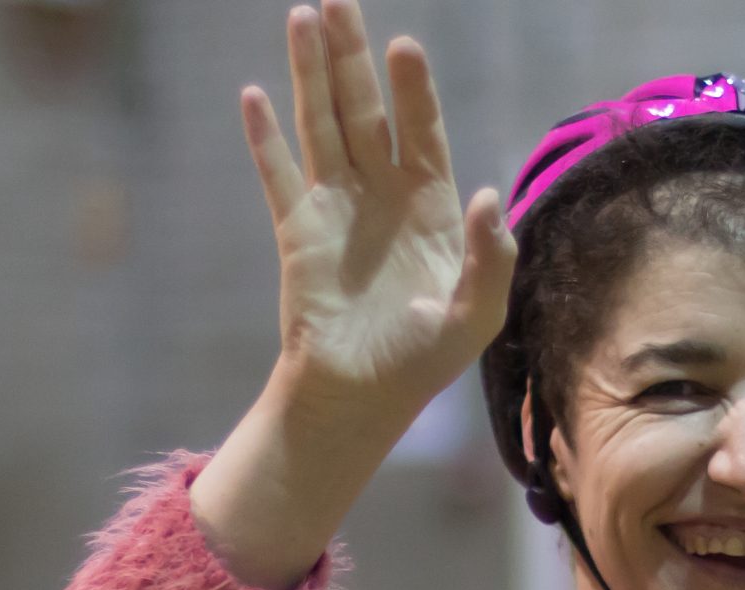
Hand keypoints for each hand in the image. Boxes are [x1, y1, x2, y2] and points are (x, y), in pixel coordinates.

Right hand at [243, 0, 514, 422]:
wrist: (361, 398)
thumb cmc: (423, 360)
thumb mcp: (477, 315)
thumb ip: (490, 257)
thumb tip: (486, 192)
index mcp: (428, 207)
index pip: (421, 131)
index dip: (413, 90)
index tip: (403, 46)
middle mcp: (381, 195)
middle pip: (365, 110)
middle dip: (353, 56)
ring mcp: (336, 208)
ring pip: (321, 125)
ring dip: (310, 73)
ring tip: (301, 19)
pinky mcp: (298, 232)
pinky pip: (278, 175)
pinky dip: (265, 137)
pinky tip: (253, 95)